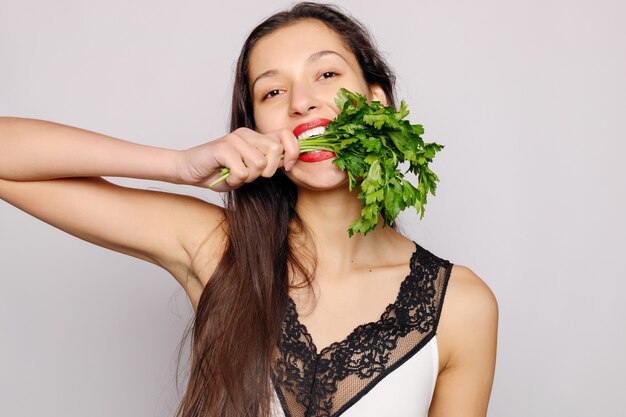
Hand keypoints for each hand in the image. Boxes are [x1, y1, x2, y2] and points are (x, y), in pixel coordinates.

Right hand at [176, 127, 299, 191]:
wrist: (189, 170)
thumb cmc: (219, 172)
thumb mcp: (249, 170)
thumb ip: (267, 164)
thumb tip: (287, 163)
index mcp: (256, 137)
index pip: (285, 135)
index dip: (293, 151)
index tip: (287, 167)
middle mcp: (247, 134)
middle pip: (275, 150)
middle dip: (267, 170)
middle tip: (251, 175)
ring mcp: (235, 139)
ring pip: (259, 164)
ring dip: (248, 177)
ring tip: (235, 175)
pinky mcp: (223, 148)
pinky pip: (242, 171)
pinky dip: (235, 180)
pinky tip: (226, 176)